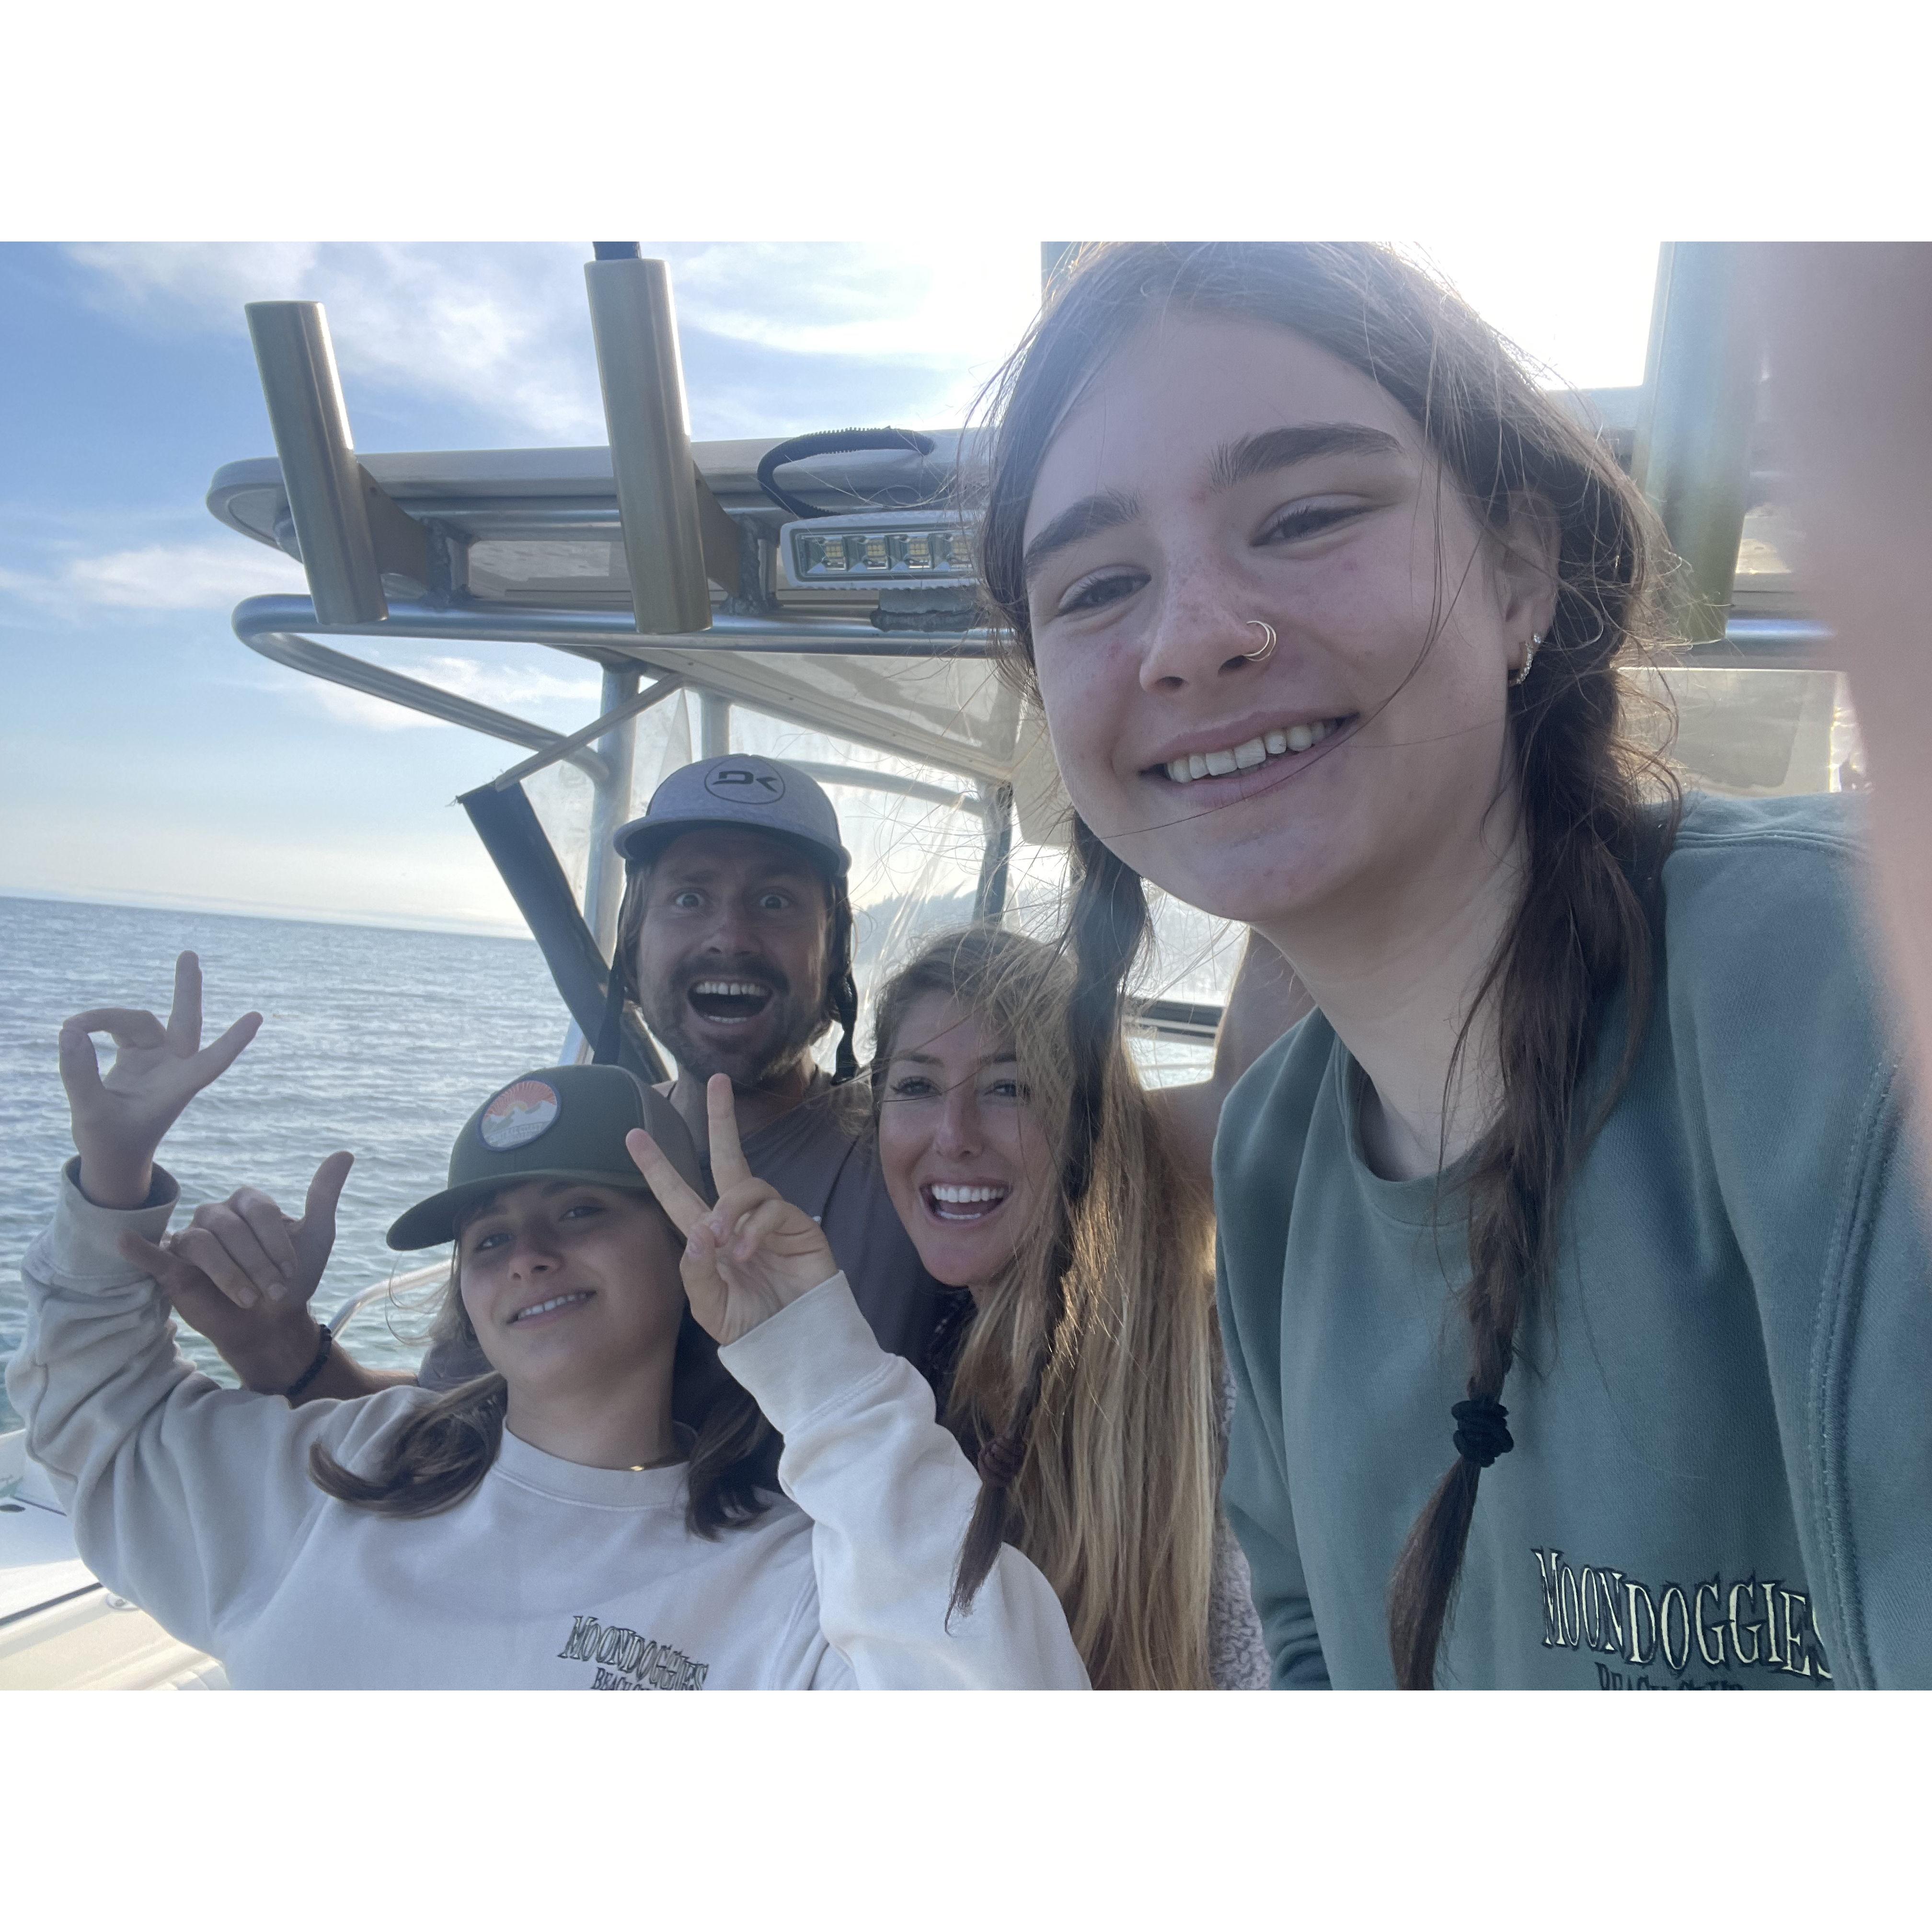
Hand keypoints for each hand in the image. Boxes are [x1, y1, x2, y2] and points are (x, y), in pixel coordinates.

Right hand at [59, 953, 261, 1210]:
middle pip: (185, 1020)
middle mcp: (173, 1067)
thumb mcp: (90, 1113)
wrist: (111, 1156)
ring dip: (104, 1018)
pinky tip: (75, 1029)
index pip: (213, 1061)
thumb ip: (80, 1075)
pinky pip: (121, 1028)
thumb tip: (70, 1032)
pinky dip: (99, 1025)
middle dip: (187, 988)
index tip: (258, 1017)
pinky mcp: (138, 1055)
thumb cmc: (111, 1142)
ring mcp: (157, 1059)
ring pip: (137, 1022)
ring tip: (71, 1026)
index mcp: (178, 1087)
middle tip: (189, 954)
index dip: (233, 1041)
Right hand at [118, 1153, 352, 1393]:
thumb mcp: (315, 1238)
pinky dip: (139, 1247)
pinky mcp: (172, 1267)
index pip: (258, 1210)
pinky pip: (153, 1253)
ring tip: (250, 1299)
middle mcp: (217, 1216)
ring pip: (201, 1243)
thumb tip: (344, 1154)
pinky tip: (125, 1240)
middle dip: (257, 1262)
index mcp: (249, 1204)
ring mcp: (192, 1240)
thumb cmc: (291, 1278)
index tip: (290, 1272)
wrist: (272, 1323)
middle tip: (274, 1291)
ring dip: (228, 1274)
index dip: (275, 1242)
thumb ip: (323, 1197)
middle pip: (229, 1227)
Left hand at [625, 1073, 837, 1345]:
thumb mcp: (710, 1308)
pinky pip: (773, 1208)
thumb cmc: (751, 1328)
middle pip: (728, 1158)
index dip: (657, 1166)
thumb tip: (699, 1228)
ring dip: (729, 1208)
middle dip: (721, 1119)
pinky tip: (749, 1250)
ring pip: (746, 1186)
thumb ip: (697, 1272)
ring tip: (725, 1241)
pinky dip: (756, 1226)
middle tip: (717, 1081)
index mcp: (710, 1237)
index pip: (678, 1194)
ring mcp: (770, 1220)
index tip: (633, 1135)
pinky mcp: (799, 1227)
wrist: (795, 1345)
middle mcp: (739, 1220)